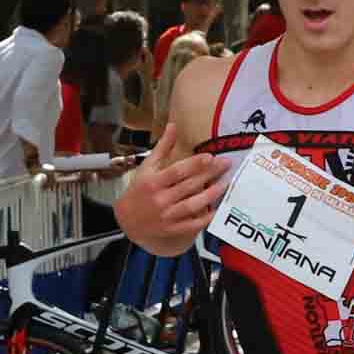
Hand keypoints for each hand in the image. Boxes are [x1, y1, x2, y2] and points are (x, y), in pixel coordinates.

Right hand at [114, 127, 228, 241]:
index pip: (177, 171)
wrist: (127, 219)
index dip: (194, 164)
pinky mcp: (172, 229)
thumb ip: (163, 146)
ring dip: (210, 195)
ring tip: (225, 184)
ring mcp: (166, 215)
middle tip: (226, 165)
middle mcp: (160, 199)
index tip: (210, 156)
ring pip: (192, 205)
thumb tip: (173, 125)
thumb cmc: (139, 189)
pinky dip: (205, 218)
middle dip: (209, 174)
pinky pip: (192, 224)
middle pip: (188, 185)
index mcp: (154, 182)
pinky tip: (217, 210)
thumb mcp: (147, 166)